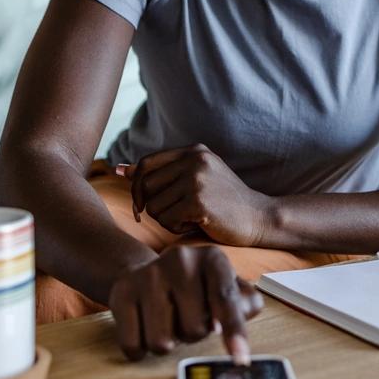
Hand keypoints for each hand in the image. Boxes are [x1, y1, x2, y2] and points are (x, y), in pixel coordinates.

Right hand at [107, 244, 262, 361]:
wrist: (146, 272)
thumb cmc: (196, 287)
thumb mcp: (225, 286)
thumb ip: (244, 303)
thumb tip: (238, 319)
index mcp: (213, 259)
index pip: (226, 299)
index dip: (234, 330)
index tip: (240, 358)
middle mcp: (180, 260)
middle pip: (194, 330)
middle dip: (193, 334)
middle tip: (187, 317)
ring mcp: (148, 275)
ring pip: (162, 342)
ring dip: (168, 342)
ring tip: (168, 321)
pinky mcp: (121, 293)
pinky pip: (133, 345)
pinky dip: (140, 349)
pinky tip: (145, 328)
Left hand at [122, 144, 272, 246]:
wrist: (258, 217)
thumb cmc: (225, 201)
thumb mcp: (197, 177)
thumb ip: (163, 172)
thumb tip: (120, 170)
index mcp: (193, 151)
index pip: (146, 164)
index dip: (137, 186)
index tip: (141, 204)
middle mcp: (194, 160)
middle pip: (145, 185)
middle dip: (152, 206)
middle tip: (173, 215)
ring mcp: (197, 179)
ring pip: (154, 206)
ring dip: (166, 219)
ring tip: (190, 218)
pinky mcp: (198, 201)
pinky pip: (166, 219)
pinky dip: (177, 227)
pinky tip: (196, 224)